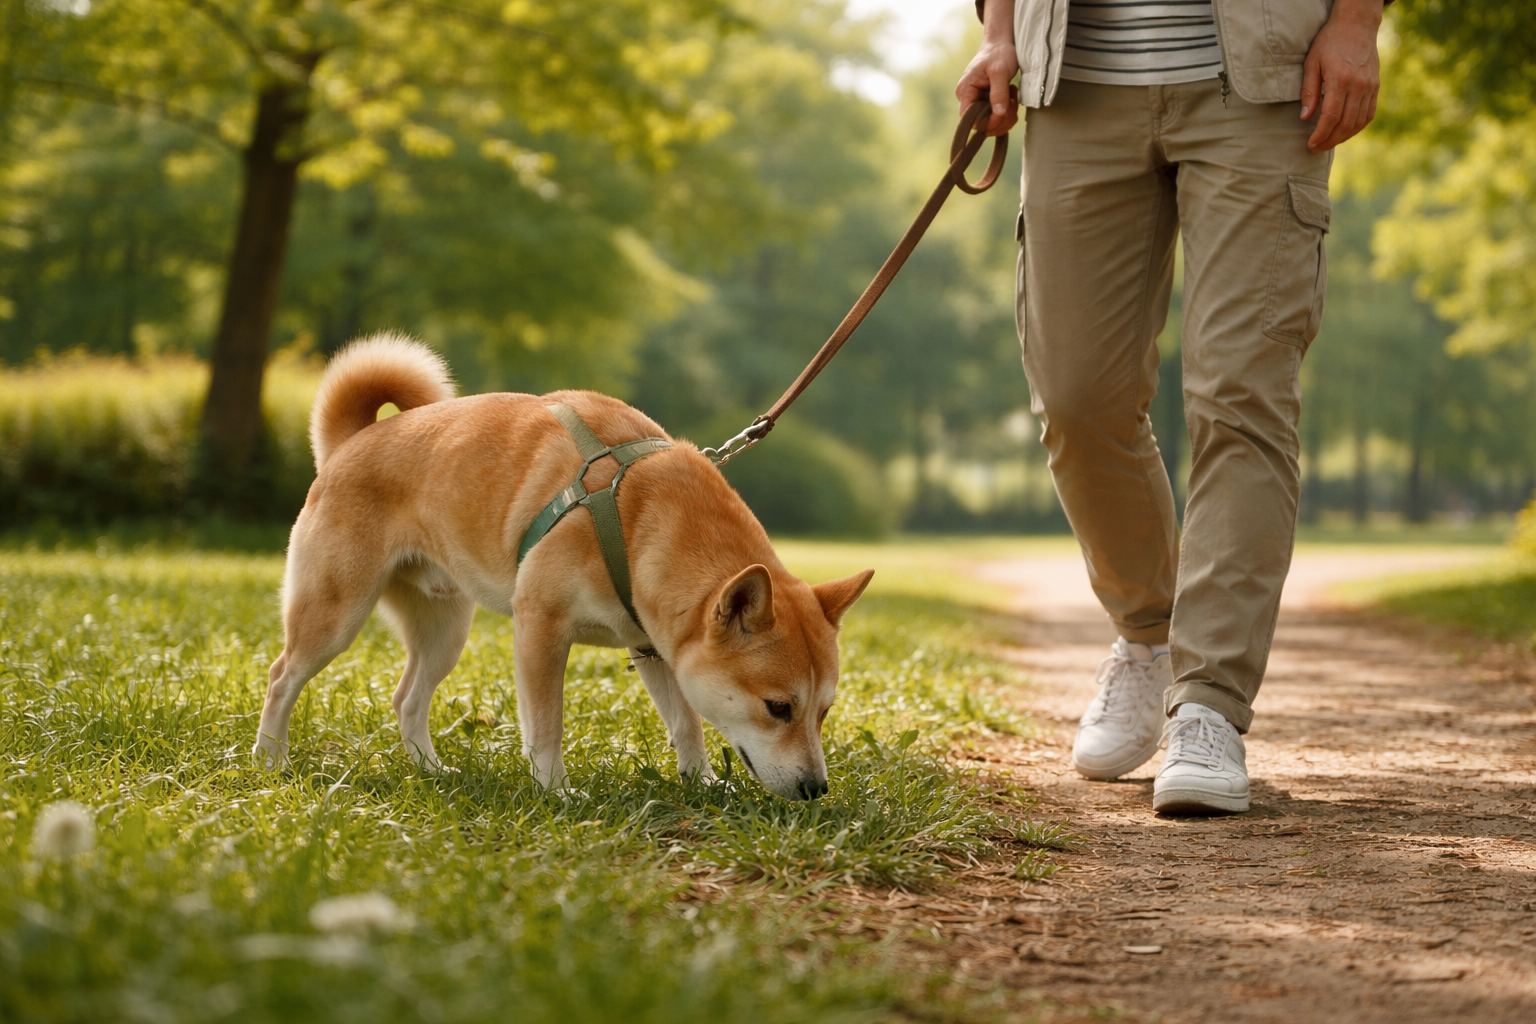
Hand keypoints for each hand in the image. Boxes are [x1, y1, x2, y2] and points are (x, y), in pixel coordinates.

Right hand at [955, 0, 1017, 136]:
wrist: (1001, 43)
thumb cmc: (998, 53)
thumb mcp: (1000, 71)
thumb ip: (999, 92)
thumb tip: (999, 114)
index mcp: (965, 92)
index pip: (970, 120)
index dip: (987, 122)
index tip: (1003, 114)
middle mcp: (968, 99)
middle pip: (982, 124)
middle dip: (1000, 119)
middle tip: (1013, 103)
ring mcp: (978, 102)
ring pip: (991, 123)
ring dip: (1006, 116)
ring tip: (1013, 97)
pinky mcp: (987, 103)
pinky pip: (997, 117)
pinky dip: (1008, 113)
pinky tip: (1012, 98)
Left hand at [1300, 0, 1382, 151]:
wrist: (1357, 25)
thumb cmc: (1330, 42)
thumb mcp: (1312, 63)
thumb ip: (1309, 91)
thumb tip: (1305, 117)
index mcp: (1341, 79)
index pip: (1331, 117)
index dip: (1321, 135)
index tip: (1311, 145)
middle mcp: (1359, 85)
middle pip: (1346, 124)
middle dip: (1330, 140)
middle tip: (1316, 149)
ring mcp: (1370, 86)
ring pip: (1359, 122)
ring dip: (1343, 137)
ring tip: (1328, 142)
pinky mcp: (1376, 86)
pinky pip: (1369, 113)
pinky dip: (1357, 127)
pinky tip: (1345, 132)